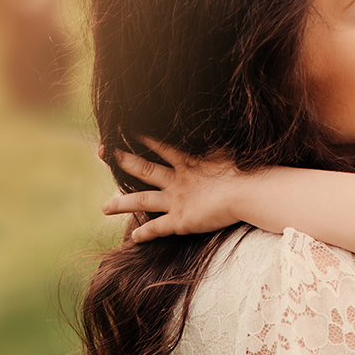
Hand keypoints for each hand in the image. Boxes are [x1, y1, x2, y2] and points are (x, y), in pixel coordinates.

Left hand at [102, 137, 247, 241]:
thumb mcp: (228, 150)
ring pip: (143, 201)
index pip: (161, 145)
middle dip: (123, 160)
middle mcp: (179, 180)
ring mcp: (178, 200)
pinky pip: (158, 227)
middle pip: (144, 168)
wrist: (250, 191)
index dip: (145, 136)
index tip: (128, 128)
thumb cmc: (246, 170)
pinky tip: (134, 237)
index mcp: (190, 161)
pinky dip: (146, 232)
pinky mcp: (181, 220)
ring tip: (104, 208)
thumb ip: (216, 141)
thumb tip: (214, 116)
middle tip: (104, 151)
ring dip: (122, 204)